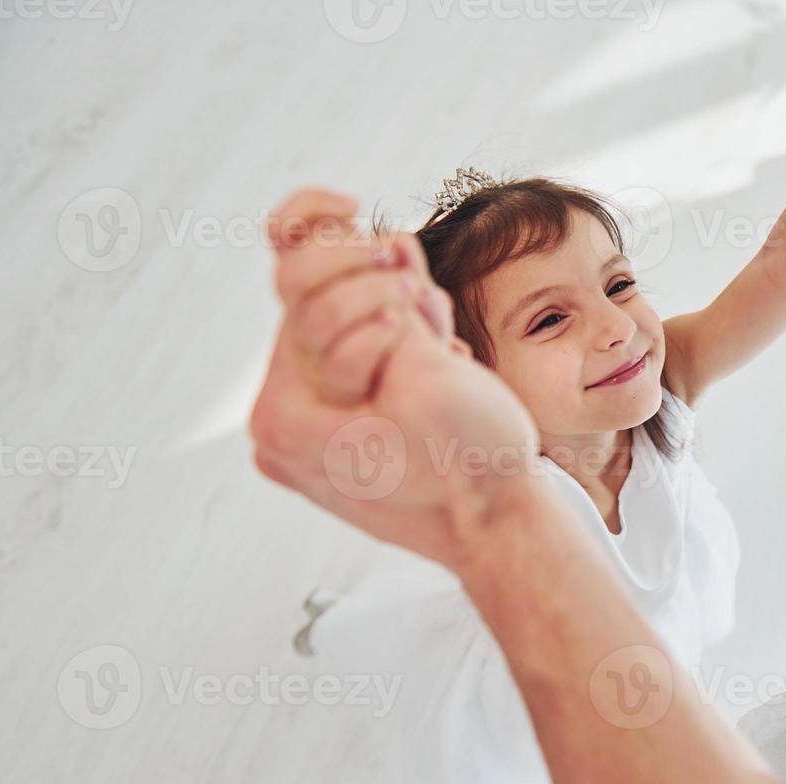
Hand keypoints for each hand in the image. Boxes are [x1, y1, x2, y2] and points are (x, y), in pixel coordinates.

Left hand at [249, 188, 541, 567]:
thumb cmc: (473, 470)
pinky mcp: (341, 439)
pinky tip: (437, 365)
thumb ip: (393, 304)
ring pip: (341, 337)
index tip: (413, 287)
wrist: (501, 532)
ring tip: (446, 353)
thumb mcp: (431, 372)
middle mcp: (283, 429)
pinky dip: (397, 353)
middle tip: (431, 317)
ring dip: (398, 325)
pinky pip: (356, 369)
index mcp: (284, 416)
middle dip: (382, 299)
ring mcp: (310, 437)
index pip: (301, 294)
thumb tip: (385, 248)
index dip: (367, 276)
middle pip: (316, 313)